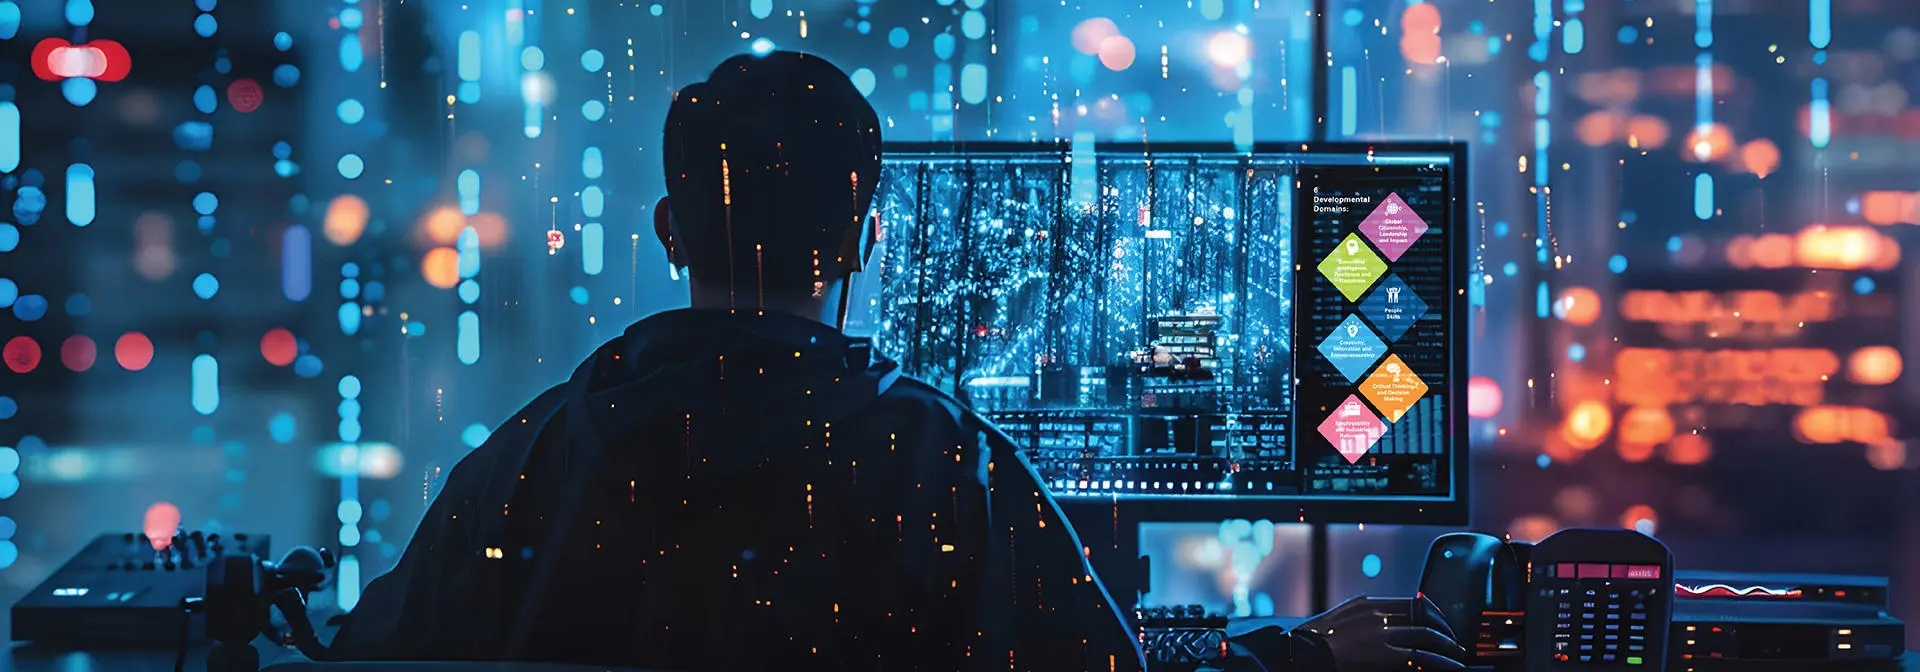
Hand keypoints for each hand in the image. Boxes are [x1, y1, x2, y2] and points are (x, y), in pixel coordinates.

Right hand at [1295, 595, 1466, 670]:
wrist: (1303, 653)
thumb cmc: (1316, 638)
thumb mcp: (1340, 614)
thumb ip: (1360, 609)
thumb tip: (1372, 605)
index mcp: (1369, 604)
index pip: (1412, 603)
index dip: (1433, 613)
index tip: (1441, 623)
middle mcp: (1379, 615)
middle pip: (1423, 619)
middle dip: (1444, 631)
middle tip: (1454, 642)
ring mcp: (1383, 635)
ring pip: (1427, 637)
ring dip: (1447, 647)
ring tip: (1457, 656)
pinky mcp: (1385, 656)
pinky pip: (1421, 658)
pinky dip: (1440, 662)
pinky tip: (1450, 667)